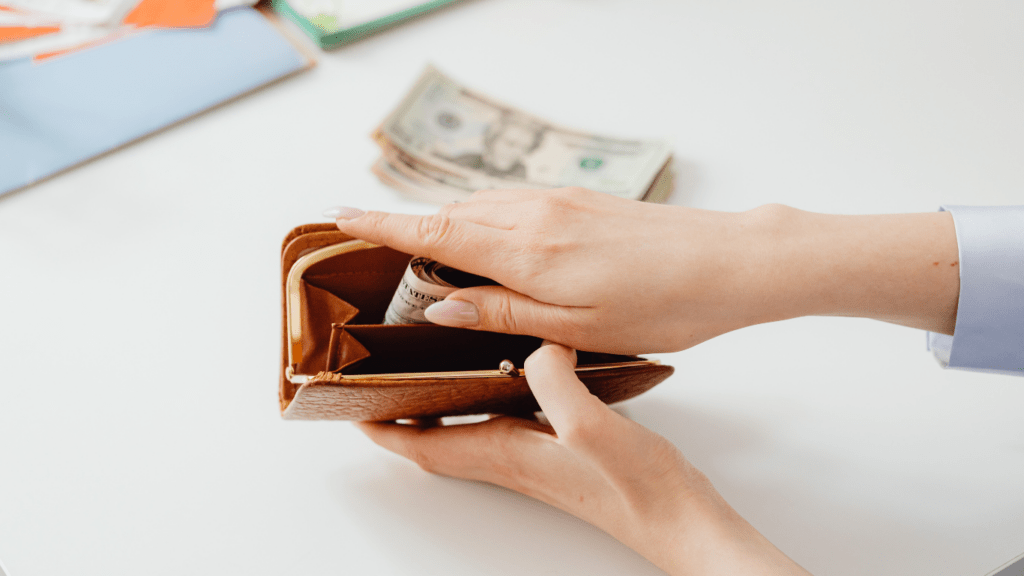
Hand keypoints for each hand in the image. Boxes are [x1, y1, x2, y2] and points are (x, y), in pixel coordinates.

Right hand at [330, 188, 958, 352]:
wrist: (728, 261)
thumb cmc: (660, 304)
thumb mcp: (574, 330)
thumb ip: (500, 313)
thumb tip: (437, 308)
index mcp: (525, 251)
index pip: (433, 235)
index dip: (381, 227)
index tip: (339, 218)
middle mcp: (534, 215)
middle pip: (450, 215)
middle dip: (407, 226)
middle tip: (370, 239)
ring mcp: (559, 202)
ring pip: (480, 207)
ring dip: (445, 222)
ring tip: (422, 246)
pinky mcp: (580, 201)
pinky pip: (512, 204)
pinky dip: (483, 217)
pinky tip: (488, 238)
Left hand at [357, 342, 811, 575]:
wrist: (680, 520)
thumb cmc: (639, 490)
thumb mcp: (593, 427)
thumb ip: (556, 380)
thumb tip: (536, 343)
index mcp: (506, 453)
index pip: (422, 446)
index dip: (382, 428)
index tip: (352, 405)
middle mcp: (512, 458)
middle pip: (435, 439)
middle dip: (402, 415)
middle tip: (382, 380)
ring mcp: (535, 456)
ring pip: (467, 430)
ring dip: (440, 407)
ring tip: (430, 369)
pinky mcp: (561, 450)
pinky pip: (506, 421)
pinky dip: (488, 399)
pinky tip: (511, 372)